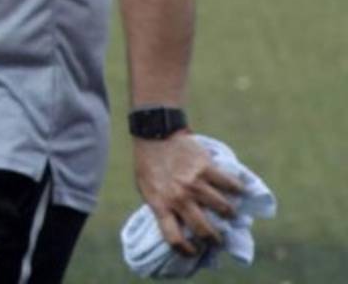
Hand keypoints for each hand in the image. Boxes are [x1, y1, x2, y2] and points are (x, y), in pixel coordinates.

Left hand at [133, 130, 244, 255]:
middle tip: (219, 239)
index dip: (185, 250)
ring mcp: (194, 183)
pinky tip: (238, 191)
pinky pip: (230, 185)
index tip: (193, 252)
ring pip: (224, 209)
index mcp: (161, 204)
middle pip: (203, 230)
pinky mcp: (207, 168)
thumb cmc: (148, 163)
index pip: (173, 238)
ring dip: (229, 214)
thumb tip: (176, 224)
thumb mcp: (146, 189)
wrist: (155, 134)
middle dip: (215, 239)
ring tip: (229, 213)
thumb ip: (161, 206)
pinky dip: (238, 190)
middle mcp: (179, 197)